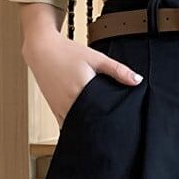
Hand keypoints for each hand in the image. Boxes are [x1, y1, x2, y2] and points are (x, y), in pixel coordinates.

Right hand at [21, 30, 142, 127]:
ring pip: (77, 125)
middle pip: (89, 123)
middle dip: (100, 126)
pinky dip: (76, 124)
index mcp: (81, 91)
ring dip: (88, 126)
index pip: (100, 115)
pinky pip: (66, 123)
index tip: (119, 124)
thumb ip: (118, 70)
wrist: (41, 49)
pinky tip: (85, 121)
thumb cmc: (68, 52)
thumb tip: (137, 81)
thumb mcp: (96, 58)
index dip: (110, 122)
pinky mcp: (54, 109)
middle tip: (112, 128)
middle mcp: (68, 103)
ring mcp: (59, 108)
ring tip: (100, 125)